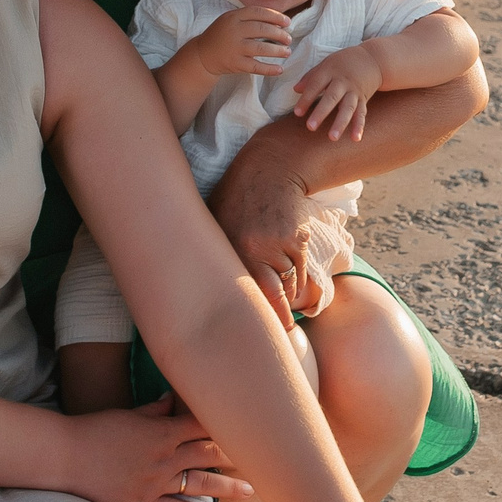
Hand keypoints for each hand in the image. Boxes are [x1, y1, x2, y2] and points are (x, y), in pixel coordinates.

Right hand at [61, 394, 249, 501]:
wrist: (66, 456)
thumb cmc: (95, 430)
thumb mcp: (127, 414)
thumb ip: (153, 410)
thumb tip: (172, 399)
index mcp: (162, 430)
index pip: (203, 426)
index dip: (227, 426)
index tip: (249, 426)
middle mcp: (165, 456)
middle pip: (209, 454)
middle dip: (236, 455)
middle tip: (261, 457)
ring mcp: (156, 482)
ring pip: (202, 484)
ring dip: (229, 486)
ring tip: (252, 490)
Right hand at [193, 4, 291, 77]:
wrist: (203, 54)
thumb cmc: (222, 35)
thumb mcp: (231, 20)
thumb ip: (250, 18)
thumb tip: (278, 21)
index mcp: (233, 17)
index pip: (258, 12)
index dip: (275, 16)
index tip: (287, 22)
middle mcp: (234, 31)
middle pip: (262, 29)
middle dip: (279, 34)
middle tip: (289, 39)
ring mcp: (234, 48)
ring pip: (261, 48)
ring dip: (277, 50)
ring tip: (287, 51)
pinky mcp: (235, 64)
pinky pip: (256, 67)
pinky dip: (269, 69)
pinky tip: (280, 69)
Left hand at [209, 161, 311, 328]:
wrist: (272, 169)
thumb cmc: (236, 197)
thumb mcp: (214, 220)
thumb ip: (213, 252)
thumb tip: (201, 290)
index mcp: (229, 247)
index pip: (243, 293)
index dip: (253, 315)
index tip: (257, 331)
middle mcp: (253, 249)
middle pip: (272, 297)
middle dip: (280, 317)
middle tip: (284, 332)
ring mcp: (279, 244)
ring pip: (289, 285)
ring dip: (288, 294)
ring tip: (282, 291)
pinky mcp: (298, 241)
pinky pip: (300, 272)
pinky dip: (298, 277)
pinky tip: (290, 268)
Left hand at [291, 44, 381, 140]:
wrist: (372, 59)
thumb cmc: (344, 62)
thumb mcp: (327, 63)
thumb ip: (311, 77)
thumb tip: (295, 90)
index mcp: (331, 71)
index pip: (316, 85)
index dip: (306, 99)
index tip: (297, 113)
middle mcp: (343, 82)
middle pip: (332, 98)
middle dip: (321, 113)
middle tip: (310, 127)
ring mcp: (354, 91)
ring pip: (347, 108)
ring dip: (340, 123)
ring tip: (332, 137)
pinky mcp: (364, 99)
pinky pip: (362, 113)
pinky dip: (359, 126)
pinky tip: (355, 138)